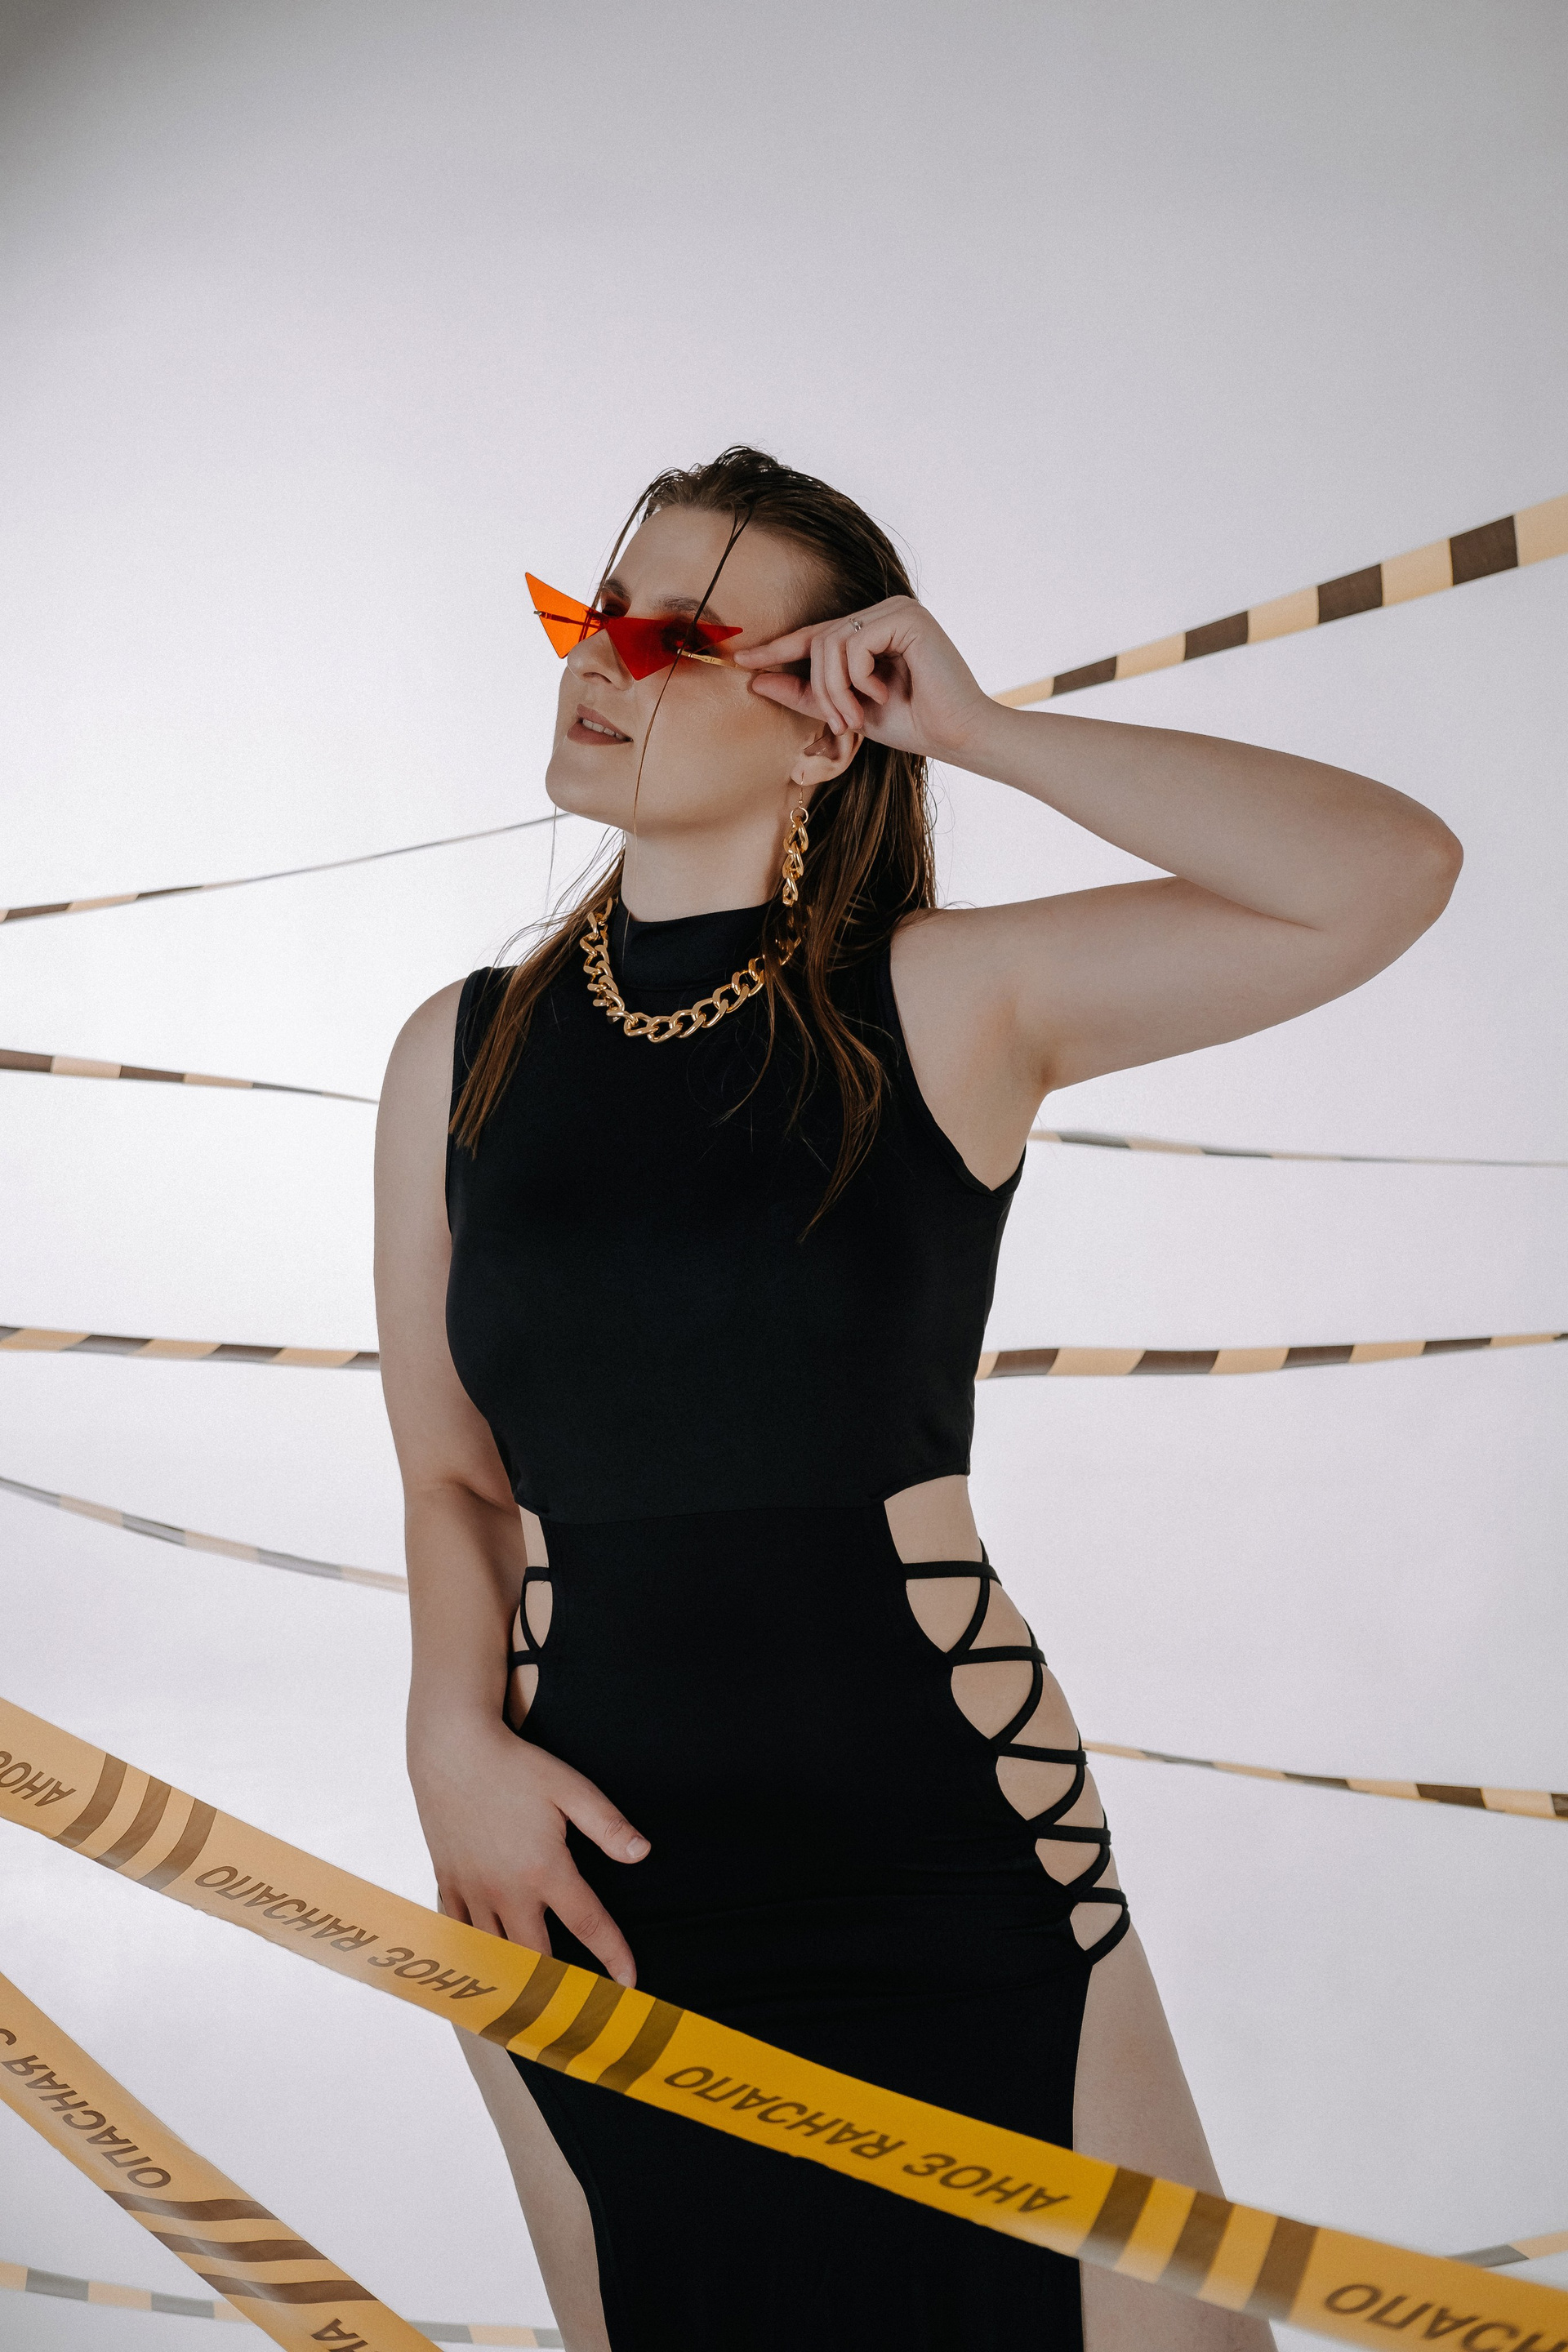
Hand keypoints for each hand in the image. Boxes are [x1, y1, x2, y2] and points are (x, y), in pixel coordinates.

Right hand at [410, 1712, 648, 1986]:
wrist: (451, 1750)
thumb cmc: (515, 1767)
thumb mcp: (571, 1788)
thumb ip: (608, 1825)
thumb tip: (642, 1854)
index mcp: (544, 1870)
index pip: (588, 1924)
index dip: (613, 1955)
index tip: (630, 1981)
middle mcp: (506, 1891)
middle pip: (536, 1958)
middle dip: (559, 1988)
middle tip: (578, 2008)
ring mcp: (473, 1891)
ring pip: (495, 1954)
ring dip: (516, 1979)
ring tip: (534, 2004)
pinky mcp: (449, 1883)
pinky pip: (460, 1934)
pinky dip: (474, 1954)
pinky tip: (485, 1967)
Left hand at [734, 595, 991, 764]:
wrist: (958, 737)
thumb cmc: (912, 725)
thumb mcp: (848, 711)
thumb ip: (806, 693)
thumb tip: (756, 680)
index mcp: (871, 629)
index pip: (815, 634)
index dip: (777, 648)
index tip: (742, 661)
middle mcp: (883, 611)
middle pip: (818, 640)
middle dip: (819, 688)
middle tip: (839, 723)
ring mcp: (896, 609)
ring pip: (831, 643)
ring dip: (835, 689)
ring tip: (857, 717)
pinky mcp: (906, 616)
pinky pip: (853, 644)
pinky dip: (857, 678)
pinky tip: (882, 694)